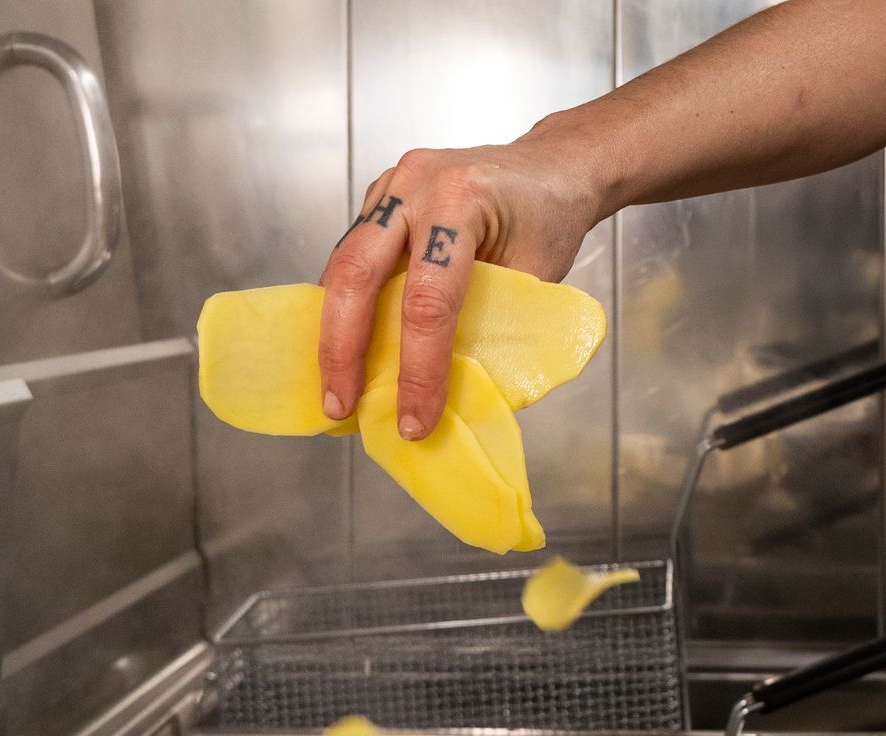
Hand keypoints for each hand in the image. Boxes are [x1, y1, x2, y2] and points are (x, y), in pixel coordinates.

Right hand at [316, 130, 604, 439]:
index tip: (414, 420)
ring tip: (335, 386)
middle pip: (357, 274)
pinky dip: (345, 306)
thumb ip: (489, 327)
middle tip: (339, 405)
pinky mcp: (379, 200)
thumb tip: (451, 396)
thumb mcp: (534, 278)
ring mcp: (391, 187)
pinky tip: (345, 348)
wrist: (551, 165)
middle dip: (342, 349)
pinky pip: (351, 257)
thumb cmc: (550, 217)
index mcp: (461, 199)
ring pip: (343, 265)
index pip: (428, 300)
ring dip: (333, 330)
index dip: (418, 369)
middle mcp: (415, 184)